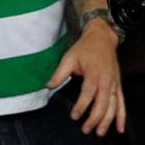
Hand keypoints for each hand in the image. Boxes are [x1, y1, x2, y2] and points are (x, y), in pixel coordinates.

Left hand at [48, 20, 124, 136]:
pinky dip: (121, 116)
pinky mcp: (118, 86)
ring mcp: (114, 84)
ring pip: (113, 106)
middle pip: (102, 104)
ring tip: (99, 132)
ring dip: (107, 121)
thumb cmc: (84, 48)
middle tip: (85, 130)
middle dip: (94, 118)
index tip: (74, 116)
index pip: (88, 94)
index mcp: (94, 74)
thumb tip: (48, 86)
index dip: (82, 106)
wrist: (102, 38)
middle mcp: (106, 81)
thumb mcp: (69, 57)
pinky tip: (119, 128)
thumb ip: (59, 73)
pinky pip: (122, 103)